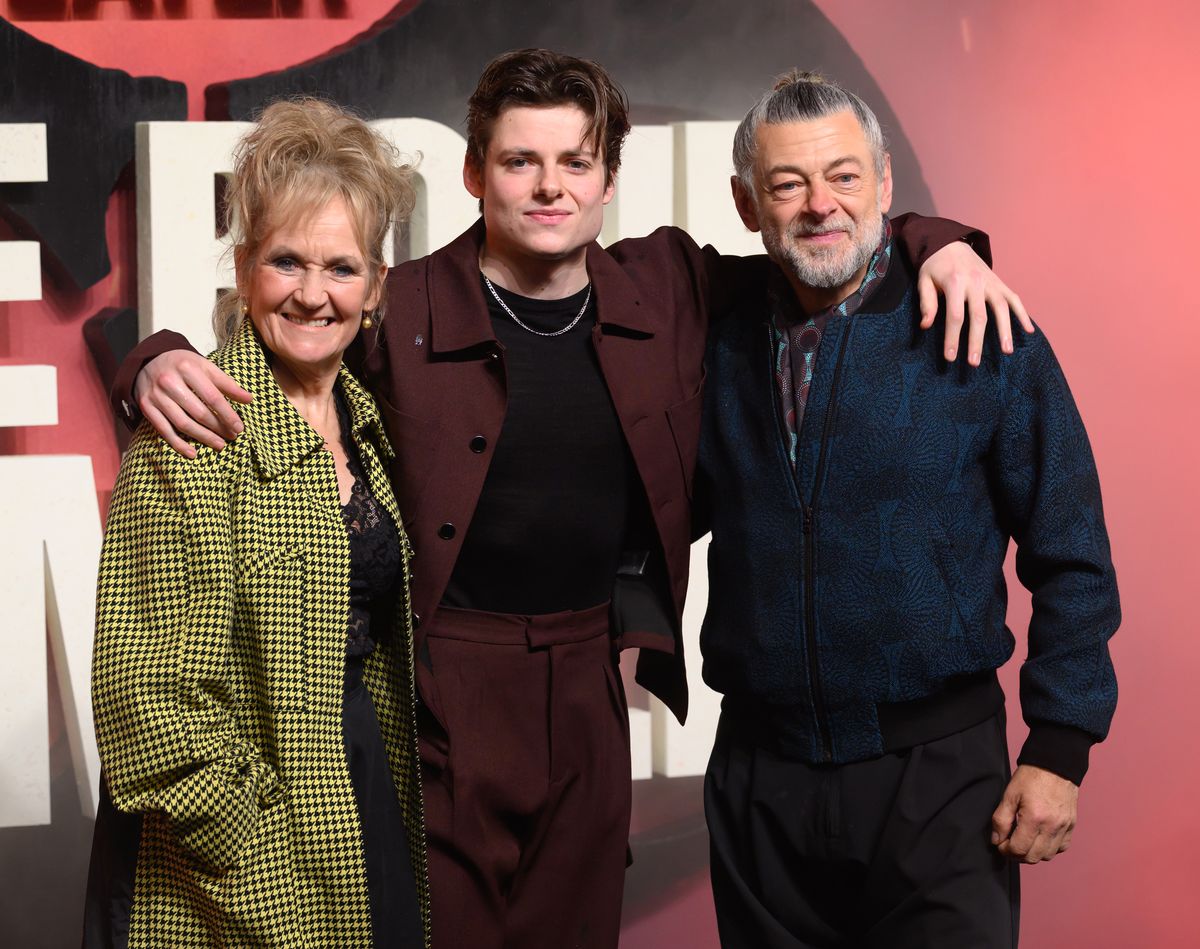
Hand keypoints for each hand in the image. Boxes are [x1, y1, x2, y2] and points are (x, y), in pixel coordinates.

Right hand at [135, 350, 251, 457]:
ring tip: (219, 445)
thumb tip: (249, 399)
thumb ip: (226, 383)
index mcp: (187, 368)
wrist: (148, 361)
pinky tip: (192, 453)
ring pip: (183, 423)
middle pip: (199, 412)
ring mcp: (156, 396)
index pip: (212, 397)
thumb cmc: (183, 366)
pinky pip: (164, 430)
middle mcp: (169, 382)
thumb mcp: (205, 367)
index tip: (239, 427)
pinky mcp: (146, 407)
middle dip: (218, 428)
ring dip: (203, 437)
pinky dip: (178, 444)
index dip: (228, 414)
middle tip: (232, 437)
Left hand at [917, 240, 1033, 365]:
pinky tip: (1029, 330)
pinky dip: (1023, 314)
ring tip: (1006, 351)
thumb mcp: (924, 281)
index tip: (951, 358)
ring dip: (1005, 331)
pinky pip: (1014, 299)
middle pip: (979, 316)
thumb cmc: (935, 267)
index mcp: (955, 282)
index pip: (955, 315)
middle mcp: (976, 282)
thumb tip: (925, 326)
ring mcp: (991, 282)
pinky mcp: (1000, 283)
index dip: (952, 337)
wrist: (951, 243)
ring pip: (1001, 308)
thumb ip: (927, 303)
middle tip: (974, 363)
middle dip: (977, 341)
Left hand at [990, 764, 1077, 862]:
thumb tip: (996, 840)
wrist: (1055, 764)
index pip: (1018, 849)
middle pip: (1033, 857)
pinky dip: (1050, 848)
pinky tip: (1040, 838)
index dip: (1005, 850)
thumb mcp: (1009, 794)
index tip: (1000, 844)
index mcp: (1034, 818)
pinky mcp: (1072, 825)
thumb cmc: (1031, 777)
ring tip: (1024, 841)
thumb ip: (1001, 819)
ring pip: (1048, 856)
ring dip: (1033, 853)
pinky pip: (1062, 847)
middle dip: (1017, 855)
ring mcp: (1064, 827)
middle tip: (1009, 844)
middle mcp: (1052, 826)